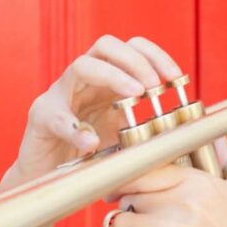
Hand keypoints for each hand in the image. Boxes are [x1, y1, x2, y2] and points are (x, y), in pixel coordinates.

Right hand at [6, 35, 182, 186]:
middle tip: (154, 86)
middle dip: (135, 61)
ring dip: (112, 76)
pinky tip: (92, 142)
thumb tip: (184, 130)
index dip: (156, 56)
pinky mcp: (41, 118)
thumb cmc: (90, 157)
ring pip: (81, 66)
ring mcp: (59, 95)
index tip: (177, 78)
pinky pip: (57, 116)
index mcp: (106, 79)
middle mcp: (82, 79)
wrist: (49, 180)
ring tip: (134, 96)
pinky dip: (76, 129)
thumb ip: (147, 128)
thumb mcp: (125, 138)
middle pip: (105, 45)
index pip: (131, 48)